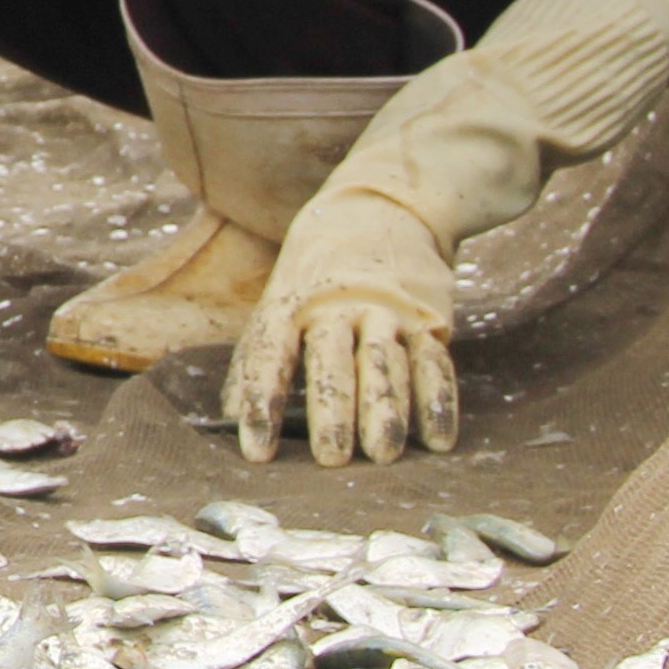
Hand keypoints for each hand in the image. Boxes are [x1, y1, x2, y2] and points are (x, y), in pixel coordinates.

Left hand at [227, 185, 459, 467]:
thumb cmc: (314, 275)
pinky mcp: (429, 317)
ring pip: (386, 365)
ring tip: (383, 455)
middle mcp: (338, 306)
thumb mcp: (277, 302)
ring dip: (386, 412)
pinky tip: (438, 442)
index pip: (270, 357)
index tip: (256, 453)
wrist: (377, 209)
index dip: (261, 404)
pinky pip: (436, 364)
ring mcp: (387, 310)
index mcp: (291, 303)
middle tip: (331, 459)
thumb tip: (228, 417)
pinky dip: (440, 403)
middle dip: (333, 412)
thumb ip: (257, 358)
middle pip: (334, 363)